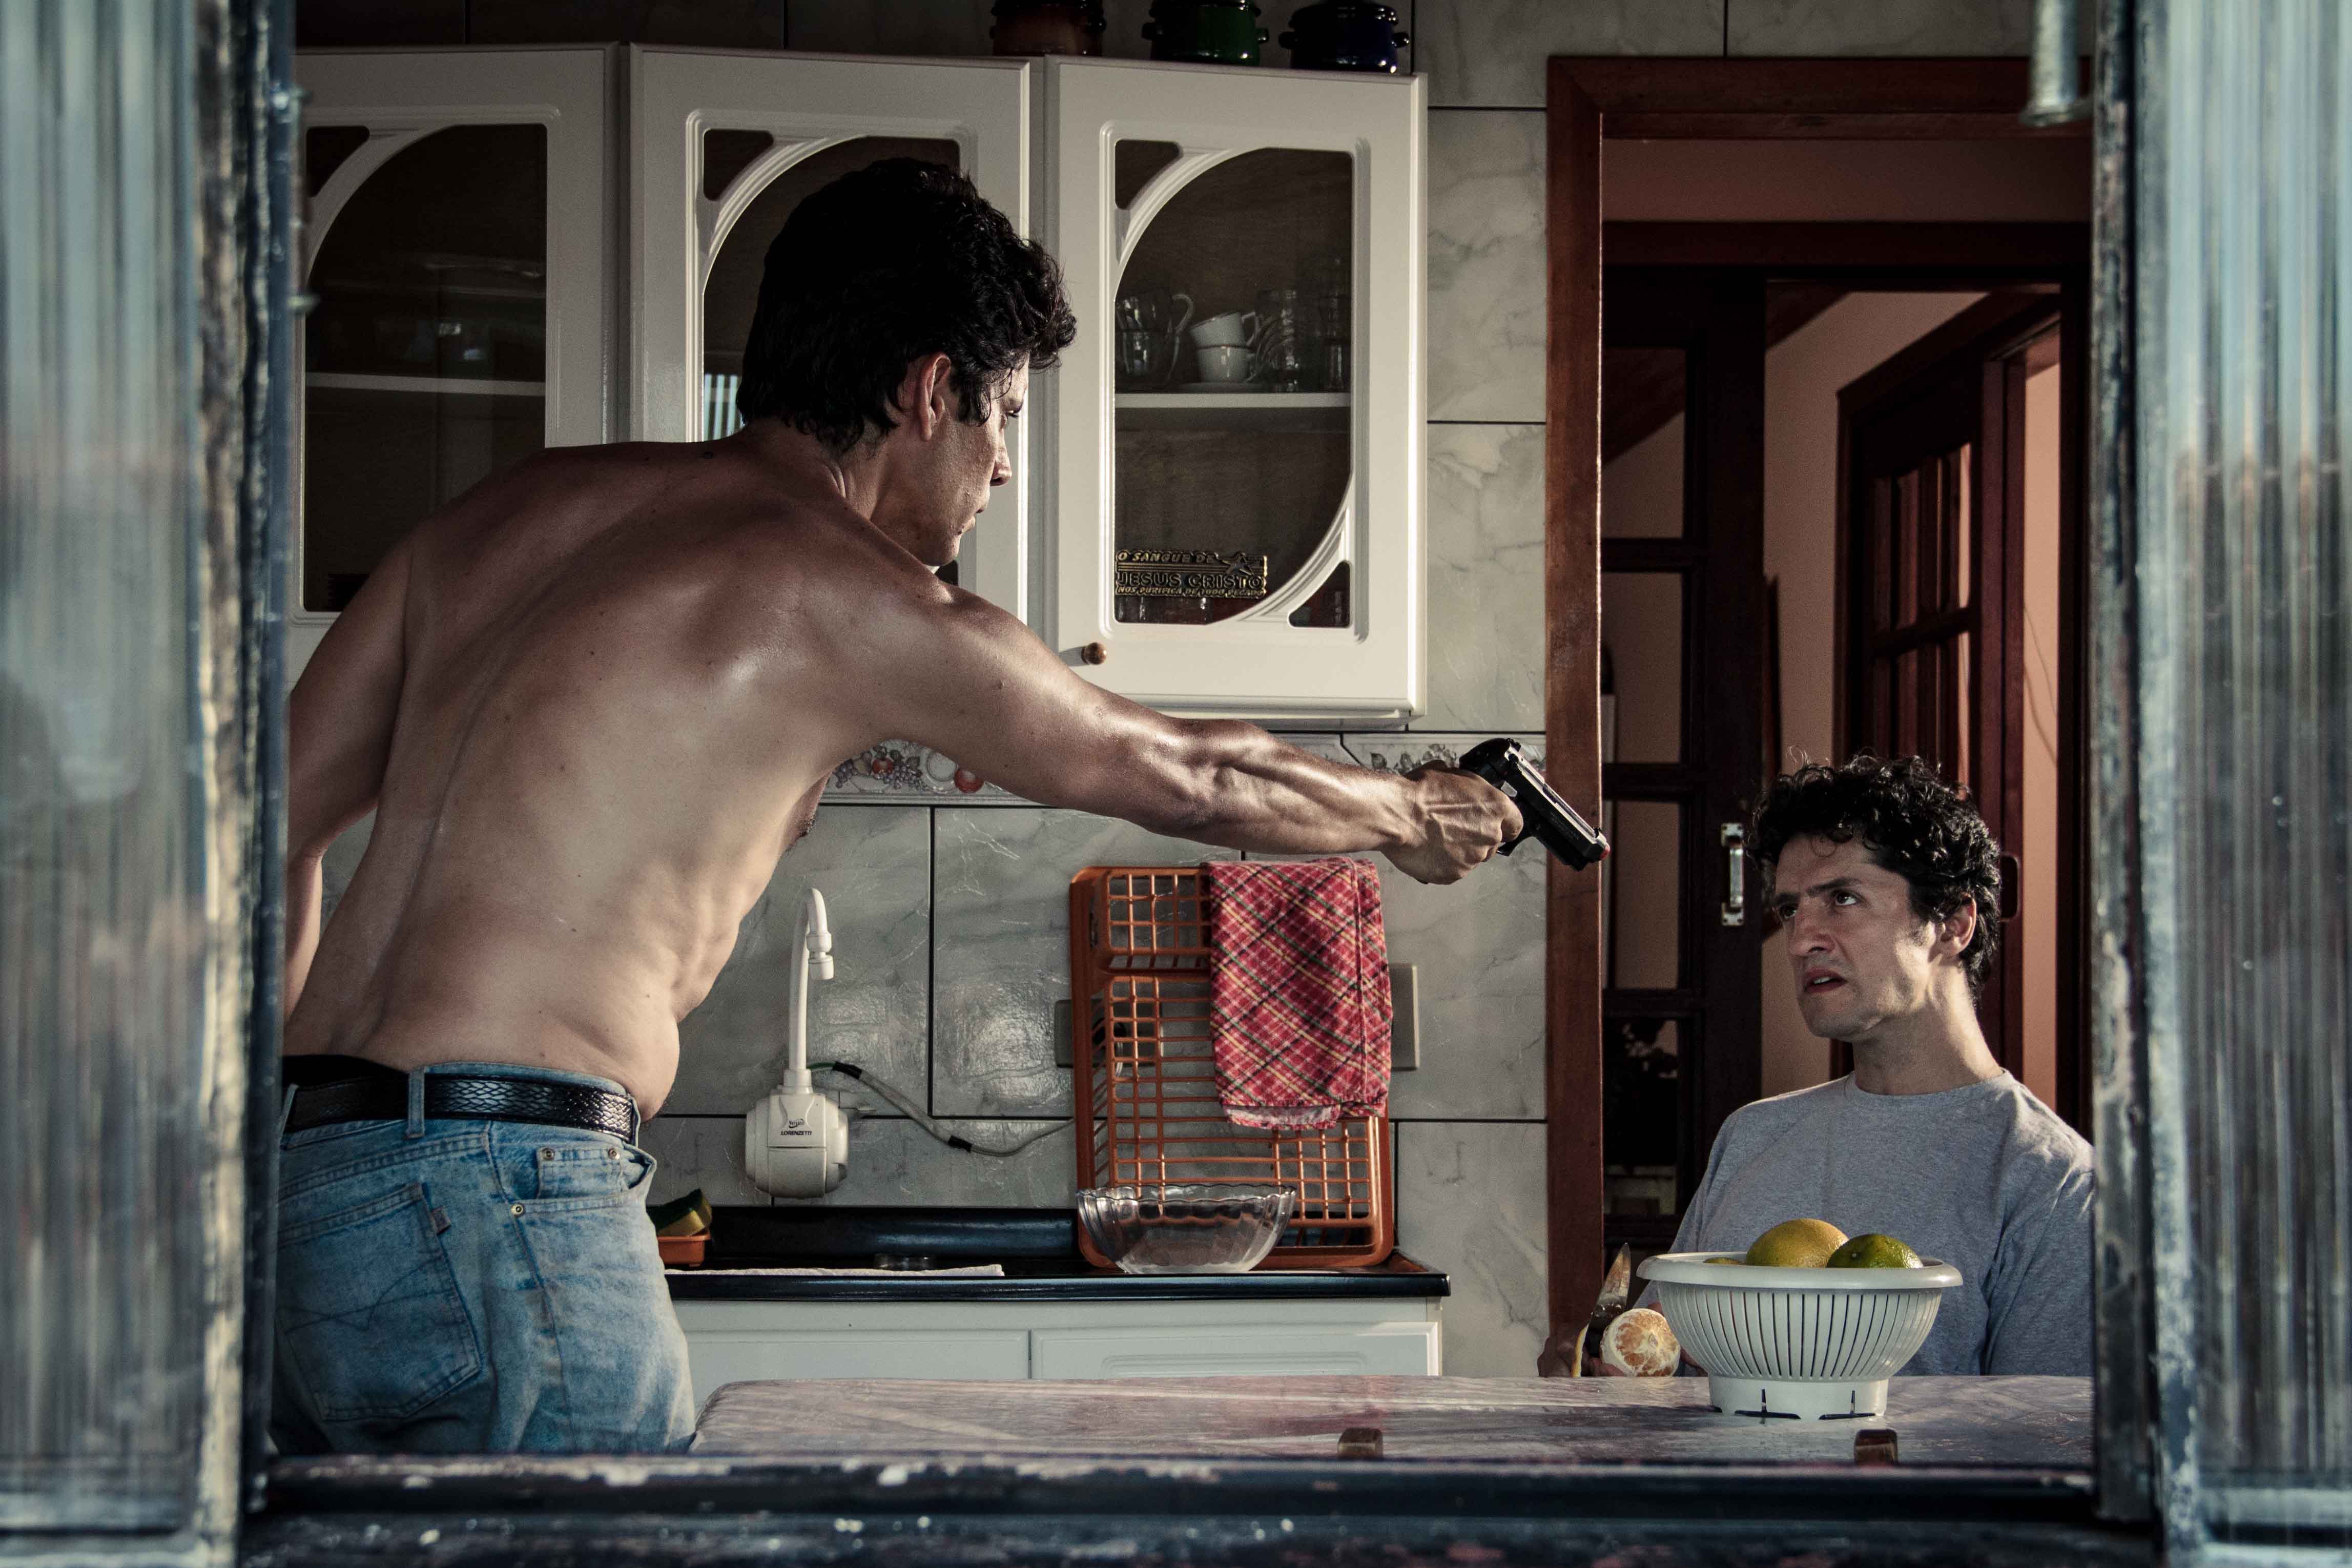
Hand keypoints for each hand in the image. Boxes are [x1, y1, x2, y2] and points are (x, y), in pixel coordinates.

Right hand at [1383, 766, 1522, 885]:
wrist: (1396, 815)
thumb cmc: (1419, 791)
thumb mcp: (1450, 774)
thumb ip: (1468, 788)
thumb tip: (1463, 790)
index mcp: (1495, 807)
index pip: (1515, 824)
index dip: (1502, 824)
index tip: (1492, 824)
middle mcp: (1489, 834)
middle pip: (1491, 842)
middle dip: (1474, 836)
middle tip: (1451, 827)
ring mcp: (1472, 858)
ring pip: (1470, 857)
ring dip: (1457, 850)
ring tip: (1433, 837)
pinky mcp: (1453, 875)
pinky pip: (1451, 870)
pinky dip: (1441, 863)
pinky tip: (1426, 848)